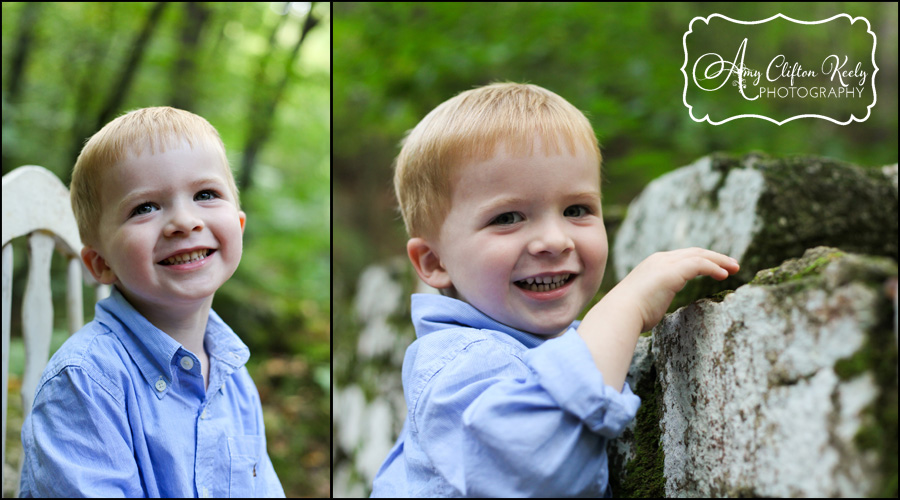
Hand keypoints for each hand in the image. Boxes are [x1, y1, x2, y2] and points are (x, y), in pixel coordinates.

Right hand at [611, 247, 738, 331]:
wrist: (620, 312)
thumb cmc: (630, 314)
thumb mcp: (646, 301)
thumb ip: (656, 297)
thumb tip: (657, 305)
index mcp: (653, 265)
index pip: (683, 257)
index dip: (702, 261)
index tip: (717, 269)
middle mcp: (660, 259)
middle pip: (694, 252)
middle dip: (715, 257)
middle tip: (732, 265)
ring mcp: (666, 263)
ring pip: (699, 255)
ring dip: (720, 261)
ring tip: (735, 269)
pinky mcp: (673, 271)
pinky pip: (699, 264)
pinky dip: (714, 268)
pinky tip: (724, 275)